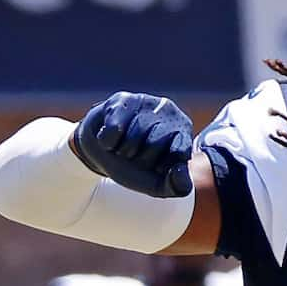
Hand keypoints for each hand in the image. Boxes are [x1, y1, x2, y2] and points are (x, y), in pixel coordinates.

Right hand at [72, 91, 194, 198]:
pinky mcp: (123, 99)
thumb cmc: (136, 167)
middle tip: (137, 156)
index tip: (157, 167)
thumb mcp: (157, 184)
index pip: (178, 152)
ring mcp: (147, 102)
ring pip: (133, 137)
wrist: (103, 151)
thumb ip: (175, 186)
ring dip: (124, 151)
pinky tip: (112, 137)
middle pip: (153, 144)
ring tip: (125, 147)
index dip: (162, 166)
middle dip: (141, 159)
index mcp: (183, 133)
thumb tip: (182, 178)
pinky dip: (108, 142)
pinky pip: (114, 129)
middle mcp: (169, 112)